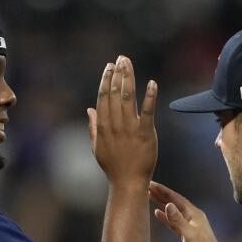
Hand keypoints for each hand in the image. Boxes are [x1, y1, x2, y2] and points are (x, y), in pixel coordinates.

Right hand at [88, 56, 157, 184]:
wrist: (128, 182)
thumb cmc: (113, 166)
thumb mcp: (98, 147)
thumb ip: (93, 127)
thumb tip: (89, 109)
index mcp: (103, 126)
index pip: (104, 97)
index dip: (106, 79)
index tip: (110, 66)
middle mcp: (115, 125)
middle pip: (115, 93)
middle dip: (118, 74)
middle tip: (121, 59)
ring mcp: (130, 129)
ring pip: (128, 98)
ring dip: (129, 78)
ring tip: (129, 64)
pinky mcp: (146, 134)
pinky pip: (148, 112)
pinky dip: (150, 96)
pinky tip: (152, 83)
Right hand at [149, 181, 228, 241]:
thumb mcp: (189, 234)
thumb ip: (178, 220)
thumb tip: (167, 205)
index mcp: (194, 214)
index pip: (176, 198)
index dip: (163, 191)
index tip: (151, 184)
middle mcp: (191, 217)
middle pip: (174, 202)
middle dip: (161, 194)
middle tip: (147, 187)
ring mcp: (189, 226)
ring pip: (173, 211)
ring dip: (162, 203)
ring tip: (149, 196)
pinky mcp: (185, 235)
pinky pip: (173, 222)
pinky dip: (165, 217)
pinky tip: (157, 214)